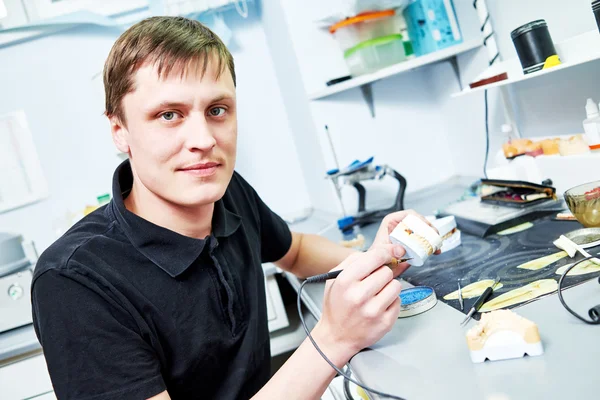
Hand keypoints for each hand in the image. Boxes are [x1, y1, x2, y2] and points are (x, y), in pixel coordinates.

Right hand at [313, 247, 401, 361]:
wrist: (336, 336)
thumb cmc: (337, 304)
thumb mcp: (335, 277)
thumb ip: (355, 259)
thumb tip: (384, 250)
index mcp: (345, 281)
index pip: (375, 257)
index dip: (384, 254)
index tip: (386, 255)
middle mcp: (359, 296)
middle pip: (387, 272)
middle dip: (382, 274)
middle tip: (373, 282)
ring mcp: (373, 311)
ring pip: (396, 285)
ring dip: (389, 287)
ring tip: (376, 294)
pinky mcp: (385, 323)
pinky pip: (398, 301)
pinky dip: (391, 302)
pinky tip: (379, 306)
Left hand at [371, 210, 440, 254]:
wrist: (380, 268)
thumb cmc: (377, 257)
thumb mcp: (381, 252)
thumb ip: (389, 250)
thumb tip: (401, 249)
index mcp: (391, 222)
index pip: (408, 214)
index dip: (418, 218)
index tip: (425, 226)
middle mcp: (401, 226)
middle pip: (419, 221)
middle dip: (429, 228)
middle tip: (434, 235)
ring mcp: (409, 235)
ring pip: (424, 230)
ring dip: (433, 236)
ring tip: (437, 244)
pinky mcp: (414, 243)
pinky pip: (425, 241)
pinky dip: (432, 245)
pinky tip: (435, 251)